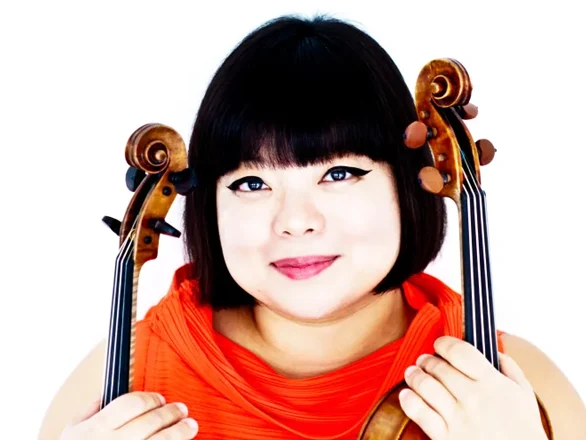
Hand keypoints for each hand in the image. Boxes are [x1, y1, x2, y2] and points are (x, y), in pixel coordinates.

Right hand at [60, 392, 198, 438]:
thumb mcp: (72, 433)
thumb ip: (89, 411)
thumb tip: (107, 393)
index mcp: (95, 429)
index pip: (132, 403)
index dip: (150, 398)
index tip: (160, 399)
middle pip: (151, 421)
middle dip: (170, 413)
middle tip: (182, 409)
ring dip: (179, 432)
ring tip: (190, 426)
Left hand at [399, 336, 546, 439]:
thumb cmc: (523, 430)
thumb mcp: (525, 395)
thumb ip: (510, 368)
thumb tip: (494, 351)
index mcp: (492, 383)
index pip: (459, 351)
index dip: (444, 343)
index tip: (440, 344)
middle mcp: (473, 397)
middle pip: (439, 367)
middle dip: (427, 360)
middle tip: (423, 360)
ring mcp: (458, 418)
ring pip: (425, 386)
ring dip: (414, 375)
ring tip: (412, 373)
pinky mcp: (446, 437)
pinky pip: (419, 413)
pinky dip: (408, 400)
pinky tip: (406, 394)